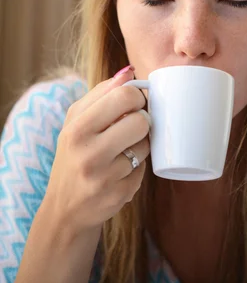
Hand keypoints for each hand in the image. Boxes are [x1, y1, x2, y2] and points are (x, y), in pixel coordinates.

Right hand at [42, 67, 149, 235]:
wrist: (64, 210)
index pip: (123, 96)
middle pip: (140, 121)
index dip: (136, 97)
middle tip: (133, 125)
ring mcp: (105, 177)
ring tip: (124, 149)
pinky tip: (121, 170)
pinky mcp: (120, 195)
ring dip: (141, 144)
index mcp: (76, 128)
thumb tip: (131, 71)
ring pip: (145, 145)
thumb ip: (102, 93)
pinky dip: (137, 167)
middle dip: (142, 120)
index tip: (133, 103)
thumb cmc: (74, 155)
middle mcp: (88, 153)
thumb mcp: (76, 122)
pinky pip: (145, 169)